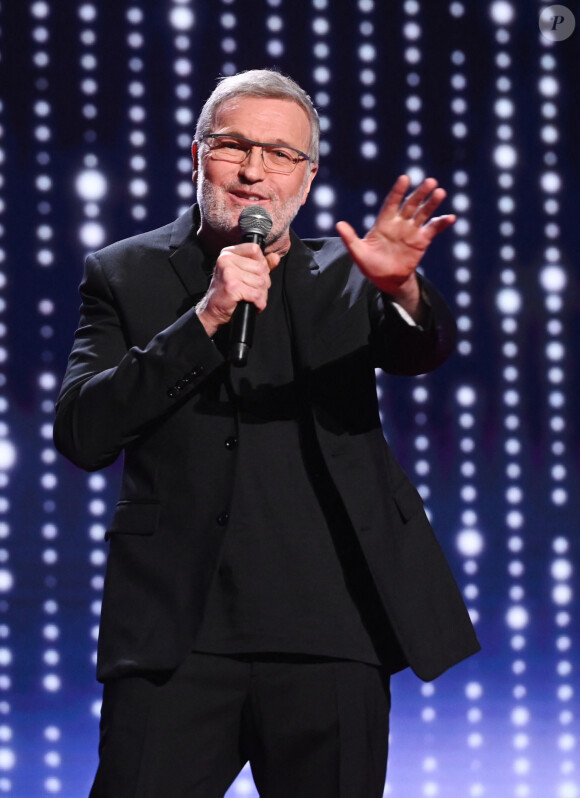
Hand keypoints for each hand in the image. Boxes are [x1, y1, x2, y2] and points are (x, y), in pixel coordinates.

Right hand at [195, 243, 279, 337]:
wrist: (213, 311)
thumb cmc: (228, 292)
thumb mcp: (243, 274)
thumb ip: (260, 264)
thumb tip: (276, 257)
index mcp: (228, 253)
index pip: (255, 249)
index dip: (261, 263)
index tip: (255, 275)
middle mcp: (226, 259)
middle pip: (261, 268)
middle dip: (263, 283)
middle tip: (254, 291)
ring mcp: (229, 273)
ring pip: (261, 282)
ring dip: (262, 295)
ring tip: (253, 299)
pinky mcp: (232, 286)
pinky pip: (257, 294)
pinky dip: (259, 303)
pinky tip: (253, 305)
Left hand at [336, 175, 454, 316]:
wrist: (386, 280)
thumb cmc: (370, 265)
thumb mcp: (358, 253)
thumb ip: (350, 238)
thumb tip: (338, 224)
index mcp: (384, 223)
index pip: (391, 203)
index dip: (398, 191)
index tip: (405, 179)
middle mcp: (399, 223)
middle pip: (410, 205)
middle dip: (419, 193)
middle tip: (430, 182)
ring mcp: (411, 231)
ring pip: (423, 213)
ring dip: (431, 203)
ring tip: (440, 192)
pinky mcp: (422, 241)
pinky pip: (433, 229)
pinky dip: (442, 223)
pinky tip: (451, 217)